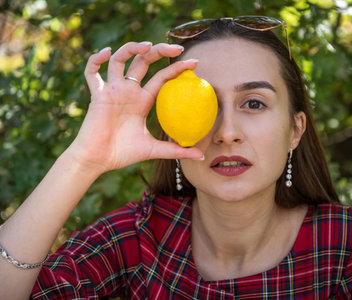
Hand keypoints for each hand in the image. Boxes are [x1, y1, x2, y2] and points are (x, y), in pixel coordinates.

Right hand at [67, 42, 202, 173]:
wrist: (98, 161)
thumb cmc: (123, 154)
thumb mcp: (154, 150)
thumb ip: (176, 151)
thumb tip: (201, 156)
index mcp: (142, 100)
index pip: (162, 77)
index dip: (177, 68)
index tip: (194, 62)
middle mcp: (128, 91)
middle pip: (143, 61)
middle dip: (160, 50)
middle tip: (178, 48)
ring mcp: (112, 91)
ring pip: (120, 60)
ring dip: (131, 48)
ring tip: (147, 45)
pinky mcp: (97, 95)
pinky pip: (92, 73)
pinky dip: (96, 60)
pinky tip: (107, 52)